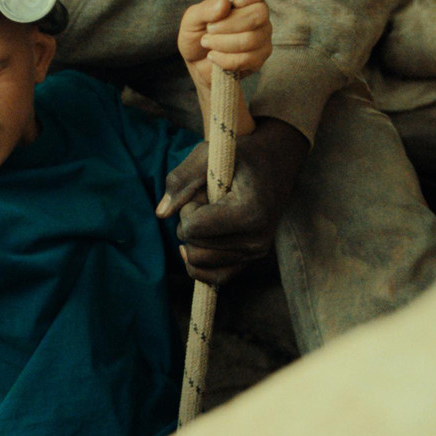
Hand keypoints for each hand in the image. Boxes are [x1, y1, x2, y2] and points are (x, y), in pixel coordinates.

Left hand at [156, 116, 308, 283]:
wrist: (274, 164)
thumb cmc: (237, 158)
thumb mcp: (207, 156)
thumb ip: (180, 180)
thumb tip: (161, 214)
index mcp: (249, 213)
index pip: (192, 228)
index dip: (189, 208)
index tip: (205, 192)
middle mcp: (256, 240)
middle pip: (193, 247)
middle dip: (191, 222)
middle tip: (212, 201)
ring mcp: (255, 254)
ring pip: (198, 263)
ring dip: (196, 238)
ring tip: (215, 214)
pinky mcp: (249, 262)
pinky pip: (213, 279)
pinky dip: (199, 263)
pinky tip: (202, 240)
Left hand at [178, 0, 275, 89]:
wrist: (195, 63)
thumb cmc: (196, 34)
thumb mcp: (192, 19)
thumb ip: (206, 9)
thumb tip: (225, 4)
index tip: (236, 1)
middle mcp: (258, 14)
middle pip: (259, 14)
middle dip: (229, 24)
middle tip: (209, 30)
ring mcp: (262, 36)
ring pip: (252, 38)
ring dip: (222, 43)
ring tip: (207, 43)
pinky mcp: (260, 57)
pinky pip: (248, 58)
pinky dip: (225, 60)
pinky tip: (214, 57)